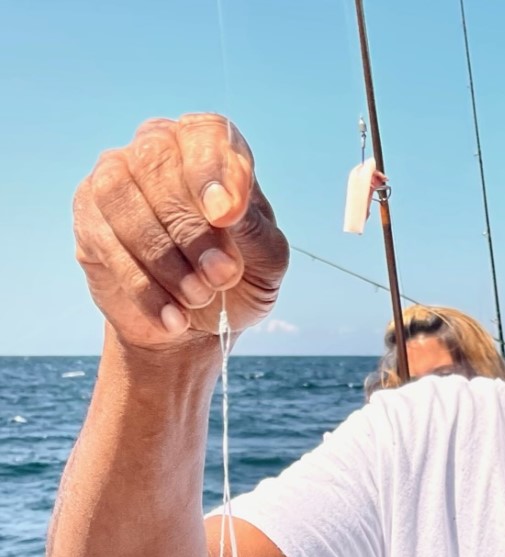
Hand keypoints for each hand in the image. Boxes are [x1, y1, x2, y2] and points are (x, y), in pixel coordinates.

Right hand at [73, 113, 288, 348]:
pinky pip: (106, 242)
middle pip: (158, 163)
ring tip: (197, 297)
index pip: (204, 134)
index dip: (213, 171)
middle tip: (219, 277)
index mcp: (208, 148)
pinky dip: (143, 286)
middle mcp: (156, 149)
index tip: (226, 215)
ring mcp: (114, 177)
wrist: (193, 325)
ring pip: (121, 196)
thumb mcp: (267, 263)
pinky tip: (172, 317)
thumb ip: (257, 232)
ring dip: (163, 257)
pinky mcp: (88, 216)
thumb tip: (229, 211)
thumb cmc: (235, 281)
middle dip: (191, 229)